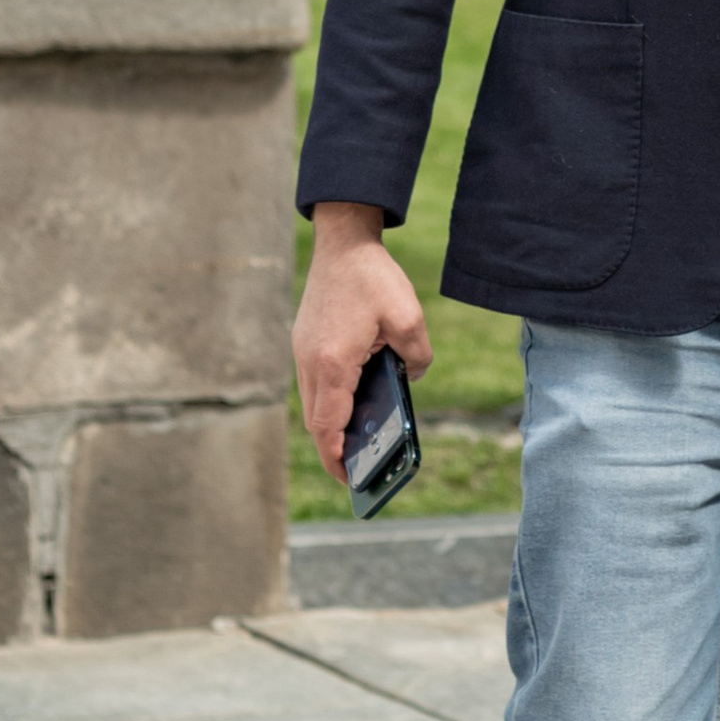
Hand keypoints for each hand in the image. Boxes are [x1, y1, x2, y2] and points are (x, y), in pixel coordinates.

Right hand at [292, 202, 431, 482]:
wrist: (342, 242)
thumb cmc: (374, 278)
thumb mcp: (410, 319)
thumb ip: (417, 357)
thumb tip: (413, 375)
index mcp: (333, 363)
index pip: (328, 425)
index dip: (336, 456)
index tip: (348, 478)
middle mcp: (310, 363)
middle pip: (316, 420)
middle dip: (334, 447)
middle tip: (356, 469)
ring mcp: (303, 352)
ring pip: (313, 402)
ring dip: (331, 423)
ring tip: (357, 440)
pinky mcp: (305, 342)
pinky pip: (314, 382)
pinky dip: (330, 399)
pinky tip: (354, 399)